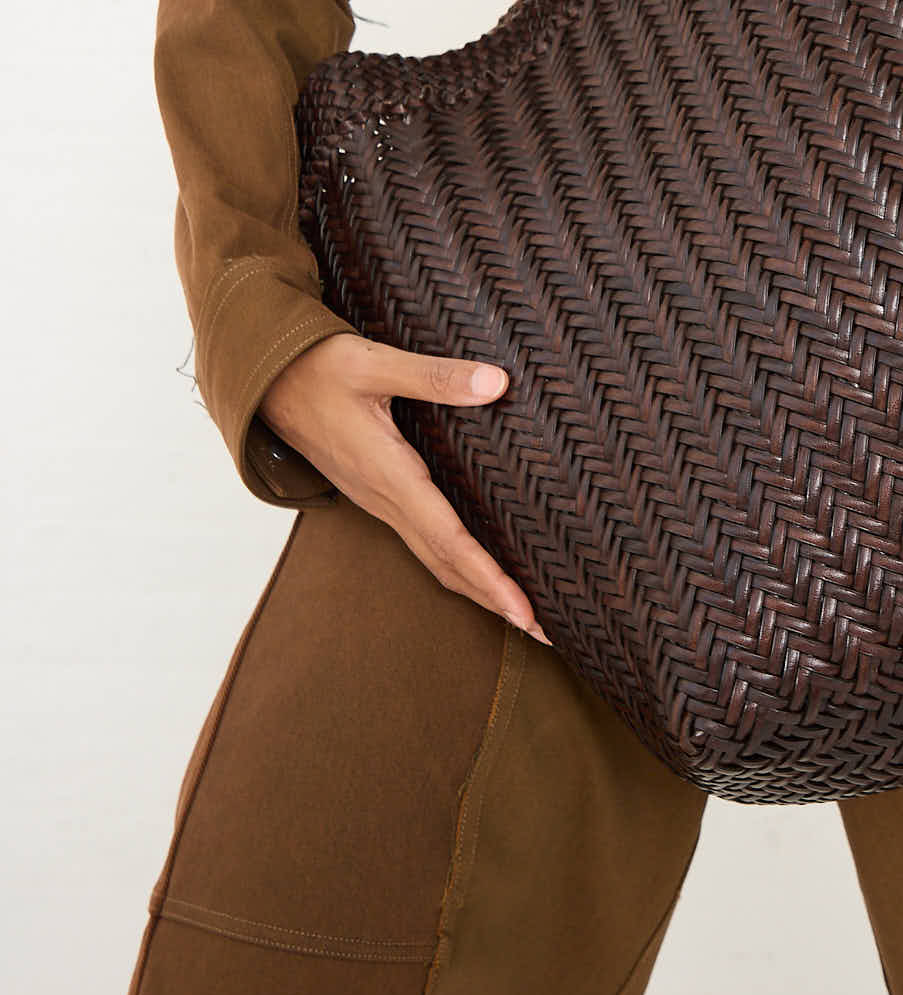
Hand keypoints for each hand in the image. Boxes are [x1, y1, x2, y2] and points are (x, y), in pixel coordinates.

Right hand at [259, 333, 550, 643]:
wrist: (266, 382)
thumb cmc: (315, 369)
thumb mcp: (373, 363)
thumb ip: (435, 376)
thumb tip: (496, 383)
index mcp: (388, 474)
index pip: (448, 539)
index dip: (489, 578)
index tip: (523, 610)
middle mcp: (384, 499)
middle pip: (446, 564)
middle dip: (494, 600)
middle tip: (544, 631)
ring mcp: (379, 501)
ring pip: (434, 558)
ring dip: (477, 588)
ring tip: (520, 610)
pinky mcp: (378, 494)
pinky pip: (423, 540)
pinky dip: (456, 563)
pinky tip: (478, 566)